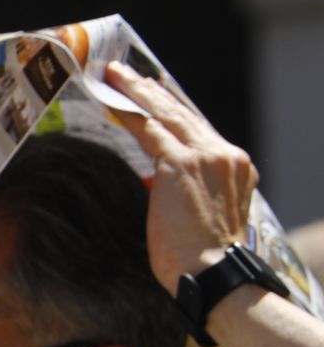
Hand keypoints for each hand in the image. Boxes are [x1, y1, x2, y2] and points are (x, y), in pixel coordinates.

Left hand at [104, 60, 256, 292]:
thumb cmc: (200, 257)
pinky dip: (129, 114)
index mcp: (235, 166)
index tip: (152, 93)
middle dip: (151, 92)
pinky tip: (111, 102)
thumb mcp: (202, 214)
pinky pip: (149, 130)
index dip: (171, 109)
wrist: (211, 273)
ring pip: (165, 114)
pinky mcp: (182, 164)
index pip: (197, 128)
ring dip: (136, 93)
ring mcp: (206, 156)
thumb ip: (187, 190)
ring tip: (113, 77)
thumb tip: (159, 183)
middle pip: (182, 113)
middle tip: (126, 73)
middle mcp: (225, 155)